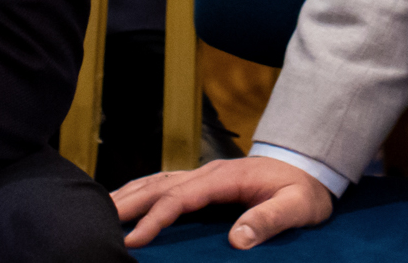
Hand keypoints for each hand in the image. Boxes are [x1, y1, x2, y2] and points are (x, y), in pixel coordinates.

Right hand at [114, 156, 333, 248]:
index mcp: (225, 177)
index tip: (134, 240)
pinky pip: (164, 183)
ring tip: (101, 211)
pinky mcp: (202, 182)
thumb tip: (237, 239)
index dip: (155, 219)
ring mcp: (203, 174)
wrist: (308, 167)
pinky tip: (125, 200)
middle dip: (128, 203)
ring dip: (128, 195)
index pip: (180, 198)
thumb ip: (269, 220)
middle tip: (99, 223)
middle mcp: (208, 172)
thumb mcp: (297, 207)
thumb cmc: (303, 190)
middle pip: (158, 185)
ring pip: (156, 181)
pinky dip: (140, 191)